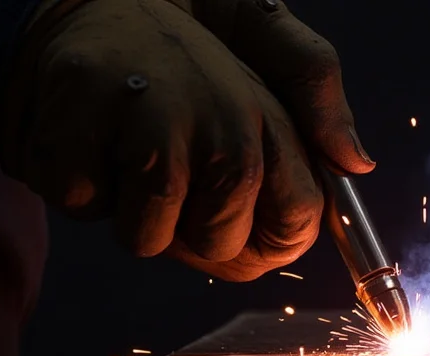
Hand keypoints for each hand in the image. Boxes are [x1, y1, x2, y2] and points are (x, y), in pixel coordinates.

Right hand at [0, 0, 374, 280]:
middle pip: (220, 247)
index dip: (265, 232)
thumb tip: (357, 160)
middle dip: (191, 224)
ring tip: (128, 142)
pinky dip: (79, 183)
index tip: (235, 210)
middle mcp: (219, 129)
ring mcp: (147, 136)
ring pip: (148, 240)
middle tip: (170, 158)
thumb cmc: (175, 34)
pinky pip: (84, 207)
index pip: (296, 221)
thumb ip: (317, 94)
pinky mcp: (72, 140)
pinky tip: (90, 134)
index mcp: (266, 115)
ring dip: (131, 207)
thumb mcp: (260, 38)